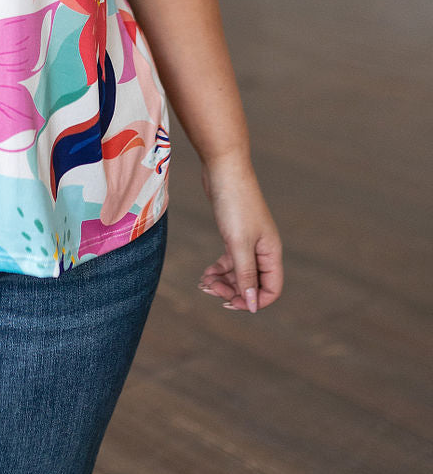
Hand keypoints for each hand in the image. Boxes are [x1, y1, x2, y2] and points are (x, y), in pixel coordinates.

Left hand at [197, 155, 283, 313]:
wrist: (223, 168)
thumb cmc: (234, 204)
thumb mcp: (238, 243)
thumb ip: (245, 274)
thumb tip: (253, 305)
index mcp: (271, 252)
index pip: (271, 289)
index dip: (253, 301)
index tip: (229, 302)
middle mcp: (263, 249)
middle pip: (253, 283)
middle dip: (233, 291)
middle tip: (209, 289)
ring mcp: (249, 241)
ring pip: (240, 272)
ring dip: (223, 282)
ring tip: (203, 283)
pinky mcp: (234, 233)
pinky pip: (230, 260)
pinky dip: (219, 269)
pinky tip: (206, 274)